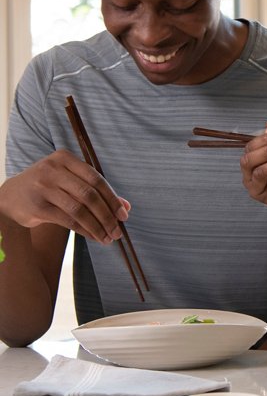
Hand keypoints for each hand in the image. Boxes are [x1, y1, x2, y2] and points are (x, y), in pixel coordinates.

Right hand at [0, 149, 128, 243]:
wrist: (10, 197)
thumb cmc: (48, 188)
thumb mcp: (69, 181)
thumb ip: (96, 190)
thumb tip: (126, 206)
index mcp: (64, 158)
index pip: (96, 178)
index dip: (112, 198)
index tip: (124, 214)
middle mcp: (53, 170)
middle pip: (89, 195)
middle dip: (107, 215)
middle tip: (117, 231)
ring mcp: (43, 187)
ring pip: (79, 209)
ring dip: (97, 226)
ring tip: (108, 238)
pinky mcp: (37, 206)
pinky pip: (68, 221)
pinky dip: (85, 230)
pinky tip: (94, 237)